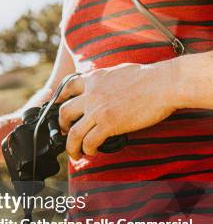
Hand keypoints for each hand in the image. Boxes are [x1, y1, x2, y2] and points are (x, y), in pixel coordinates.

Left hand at [56, 62, 177, 158]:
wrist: (164, 83)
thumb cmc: (150, 77)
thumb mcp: (119, 71)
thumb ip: (106, 79)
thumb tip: (107, 86)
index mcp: (94, 78)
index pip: (67, 88)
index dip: (60, 100)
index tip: (60, 110)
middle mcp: (91, 93)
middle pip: (64, 112)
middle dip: (62, 125)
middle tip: (67, 132)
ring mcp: (98, 109)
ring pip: (73, 132)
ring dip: (71, 146)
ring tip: (75, 153)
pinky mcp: (108, 123)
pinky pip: (89, 141)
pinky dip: (88, 149)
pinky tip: (93, 152)